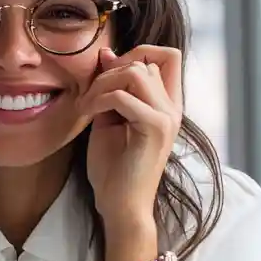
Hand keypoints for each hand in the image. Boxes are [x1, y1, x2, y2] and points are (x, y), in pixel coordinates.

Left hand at [83, 44, 183, 236]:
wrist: (119, 207)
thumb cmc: (113, 170)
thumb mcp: (108, 120)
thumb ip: (111, 89)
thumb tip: (106, 54)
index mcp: (166, 105)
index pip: (168, 56)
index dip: (136, 53)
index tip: (107, 74)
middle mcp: (172, 108)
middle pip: (146, 60)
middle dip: (110, 71)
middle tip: (88, 96)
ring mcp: (167, 117)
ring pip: (136, 72)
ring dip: (103, 84)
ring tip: (87, 106)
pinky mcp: (155, 129)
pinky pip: (123, 96)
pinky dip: (99, 100)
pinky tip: (87, 115)